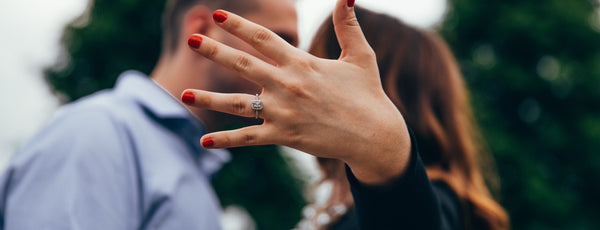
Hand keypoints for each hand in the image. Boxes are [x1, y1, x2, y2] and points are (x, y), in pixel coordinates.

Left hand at [183, 0, 410, 184]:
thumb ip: (348, 26)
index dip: (240, 25)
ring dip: (209, 98)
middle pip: (243, 65)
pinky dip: (226, 139)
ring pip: (238, 104)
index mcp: (303, 63)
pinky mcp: (284, 137)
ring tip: (184, 93)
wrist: (375, 136)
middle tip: (192, 40)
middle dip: (215, 52)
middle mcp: (288, 86)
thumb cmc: (368, 94)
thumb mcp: (360, 56)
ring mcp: (284, 113)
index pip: (264, 39)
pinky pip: (249, 138)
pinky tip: (204, 140)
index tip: (217, 16)